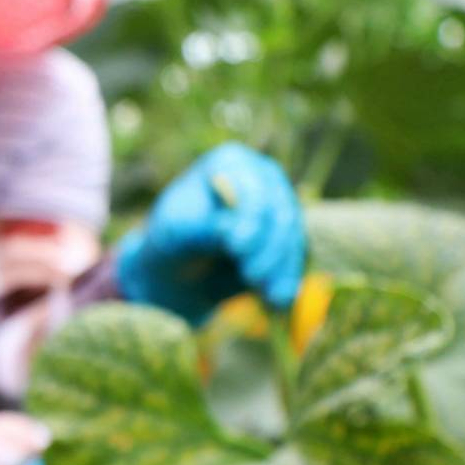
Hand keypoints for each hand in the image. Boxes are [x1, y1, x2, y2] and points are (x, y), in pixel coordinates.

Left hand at [112, 144, 306, 323]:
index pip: (252, 187)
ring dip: (281, 269)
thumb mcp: (176, 231)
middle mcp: (264, 179)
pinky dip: (287, 282)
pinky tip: (278, 302)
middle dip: (269, 249)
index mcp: (232, 162)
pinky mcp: (286, 242)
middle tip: (251, 277)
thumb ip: (204, 226)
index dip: (250, 217)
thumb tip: (233, 231)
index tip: (236, 247)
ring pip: (293, 239)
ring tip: (267, 296)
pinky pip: (294, 262)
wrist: (176, 272)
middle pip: (280, 212)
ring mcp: (280, 210)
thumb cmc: (171, 242)